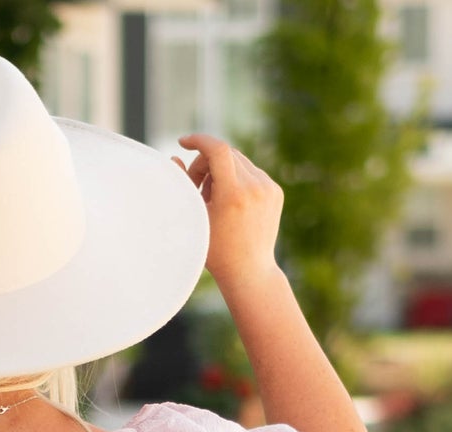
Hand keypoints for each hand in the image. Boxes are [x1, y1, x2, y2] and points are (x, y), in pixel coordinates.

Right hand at [174, 135, 283, 296]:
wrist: (249, 272)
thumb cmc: (215, 251)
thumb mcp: (195, 218)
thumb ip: (184, 185)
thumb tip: (176, 158)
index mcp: (233, 194)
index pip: (217, 150)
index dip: (198, 140)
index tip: (184, 141)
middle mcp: (254, 187)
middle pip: (226, 154)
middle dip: (207, 163)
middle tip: (196, 186)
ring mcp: (268, 188)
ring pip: (239, 160)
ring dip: (222, 170)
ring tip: (213, 198)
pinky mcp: (276, 191)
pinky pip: (252, 171)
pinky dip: (237, 178)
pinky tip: (231, 202)